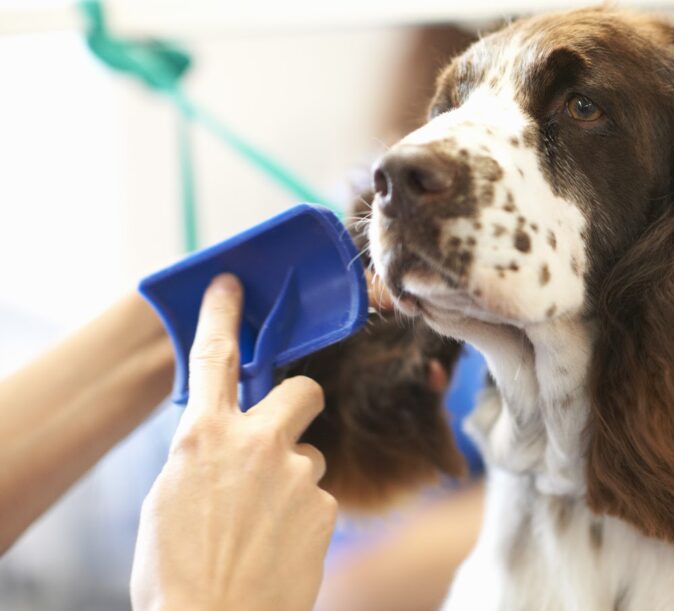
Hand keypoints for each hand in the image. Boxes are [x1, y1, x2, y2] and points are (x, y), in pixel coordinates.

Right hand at [131, 274, 336, 610]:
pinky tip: (278, 549)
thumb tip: (221, 443)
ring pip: (308, 457)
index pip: (214, 357)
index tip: (231, 284)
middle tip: (285, 431)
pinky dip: (301, 520)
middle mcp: (255, 443)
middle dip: (299, 403)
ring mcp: (296, 473)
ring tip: (262, 527)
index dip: (223, 314)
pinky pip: (316, 500)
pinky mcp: (323, 507)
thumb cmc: (176, 572)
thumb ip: (201, 456)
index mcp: (202, 437)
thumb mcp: (168, 499)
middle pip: (302, 391)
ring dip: (292, 481)